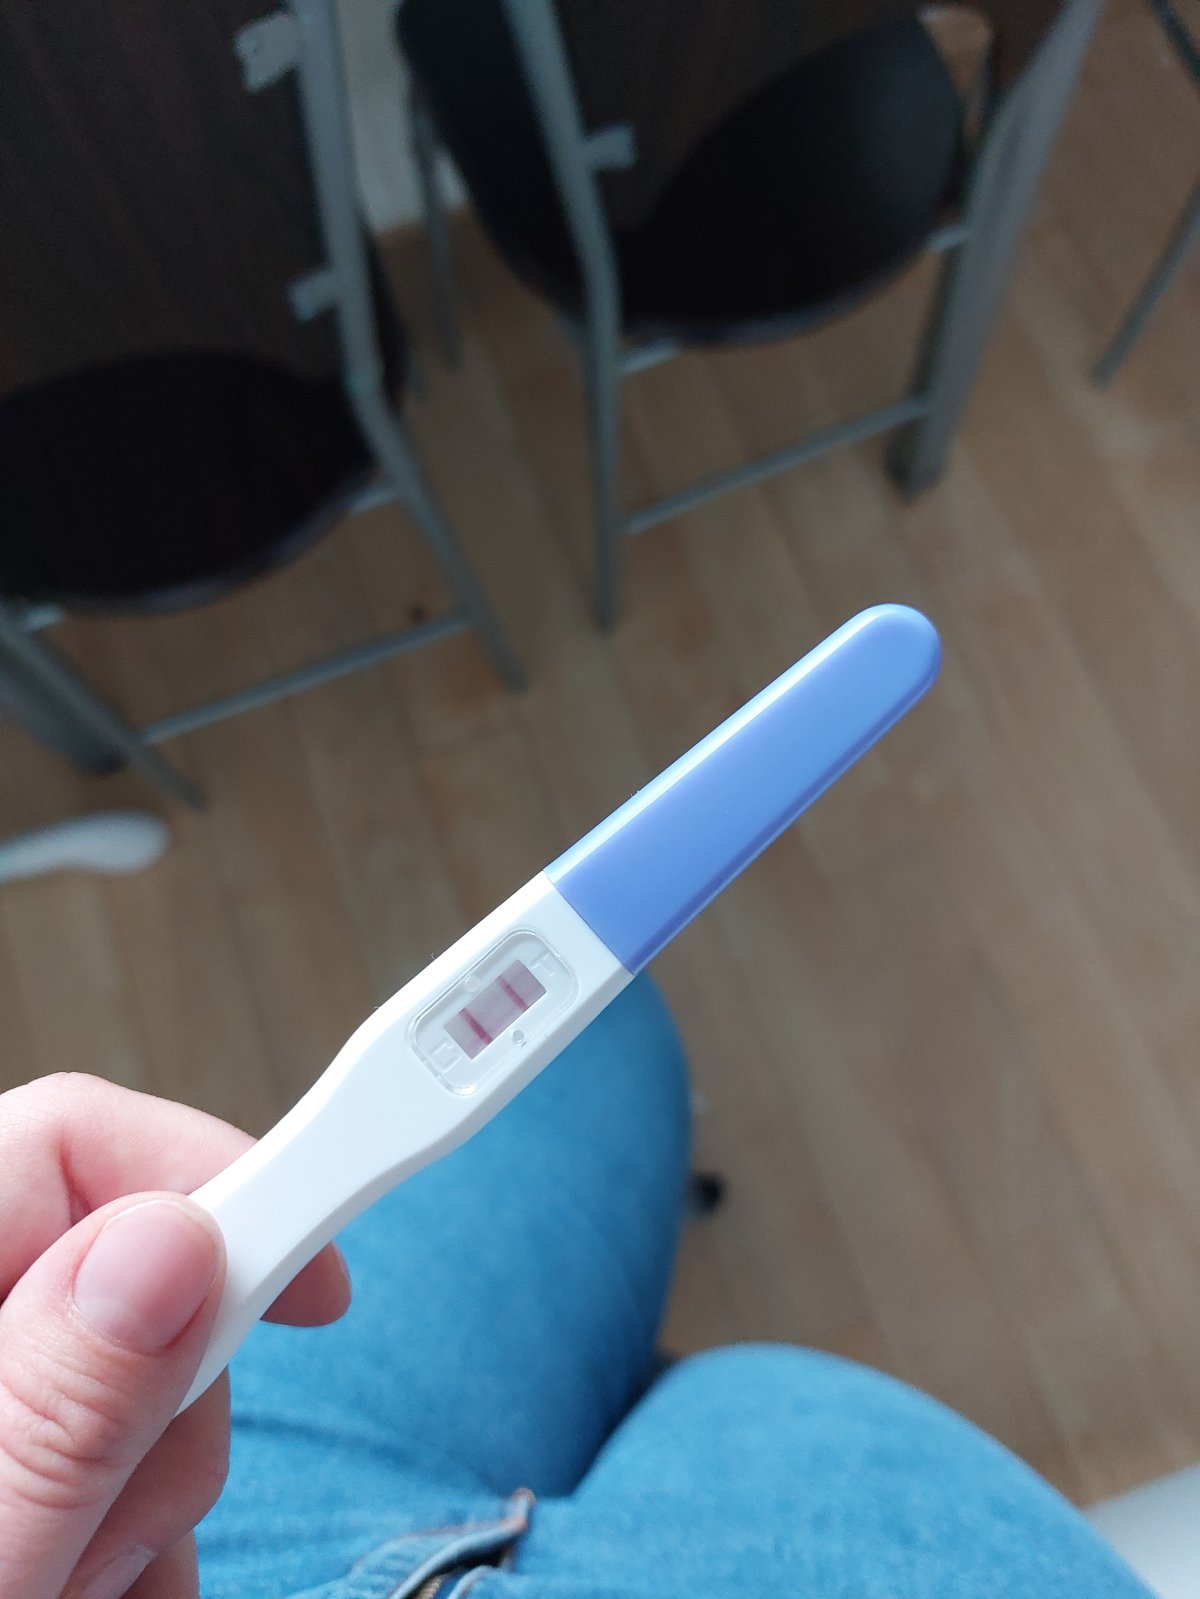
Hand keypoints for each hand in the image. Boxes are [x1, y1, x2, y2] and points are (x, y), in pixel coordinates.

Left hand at [0, 1073, 349, 1598]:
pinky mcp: (9, 1465)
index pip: (61, 1144)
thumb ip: (51, 1410)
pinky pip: (120, 1463)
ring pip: (139, 1380)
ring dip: (147, 1496)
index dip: (203, 1178)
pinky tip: (84, 1591)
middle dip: (169, 1399)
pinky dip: (132, 1536)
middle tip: (114, 1534)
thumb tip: (169, 1245)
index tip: (316, 1282)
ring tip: (73, 1588)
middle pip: (126, 1270)